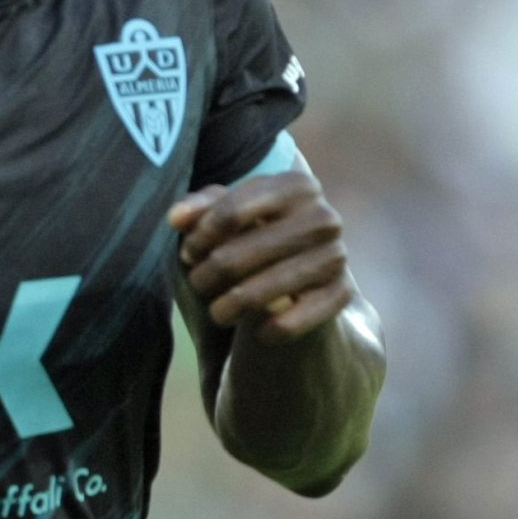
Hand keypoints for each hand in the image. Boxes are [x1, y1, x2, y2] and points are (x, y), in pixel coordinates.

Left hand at [170, 170, 356, 342]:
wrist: (306, 276)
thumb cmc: (256, 235)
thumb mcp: (229, 216)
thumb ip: (201, 209)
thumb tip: (176, 218)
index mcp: (296, 185)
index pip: (233, 211)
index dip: (201, 237)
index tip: (188, 254)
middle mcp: (323, 216)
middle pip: (244, 252)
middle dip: (210, 274)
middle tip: (198, 284)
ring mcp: (336, 255)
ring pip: (266, 289)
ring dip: (230, 306)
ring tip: (217, 313)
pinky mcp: (341, 294)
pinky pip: (295, 319)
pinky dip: (271, 330)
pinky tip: (258, 332)